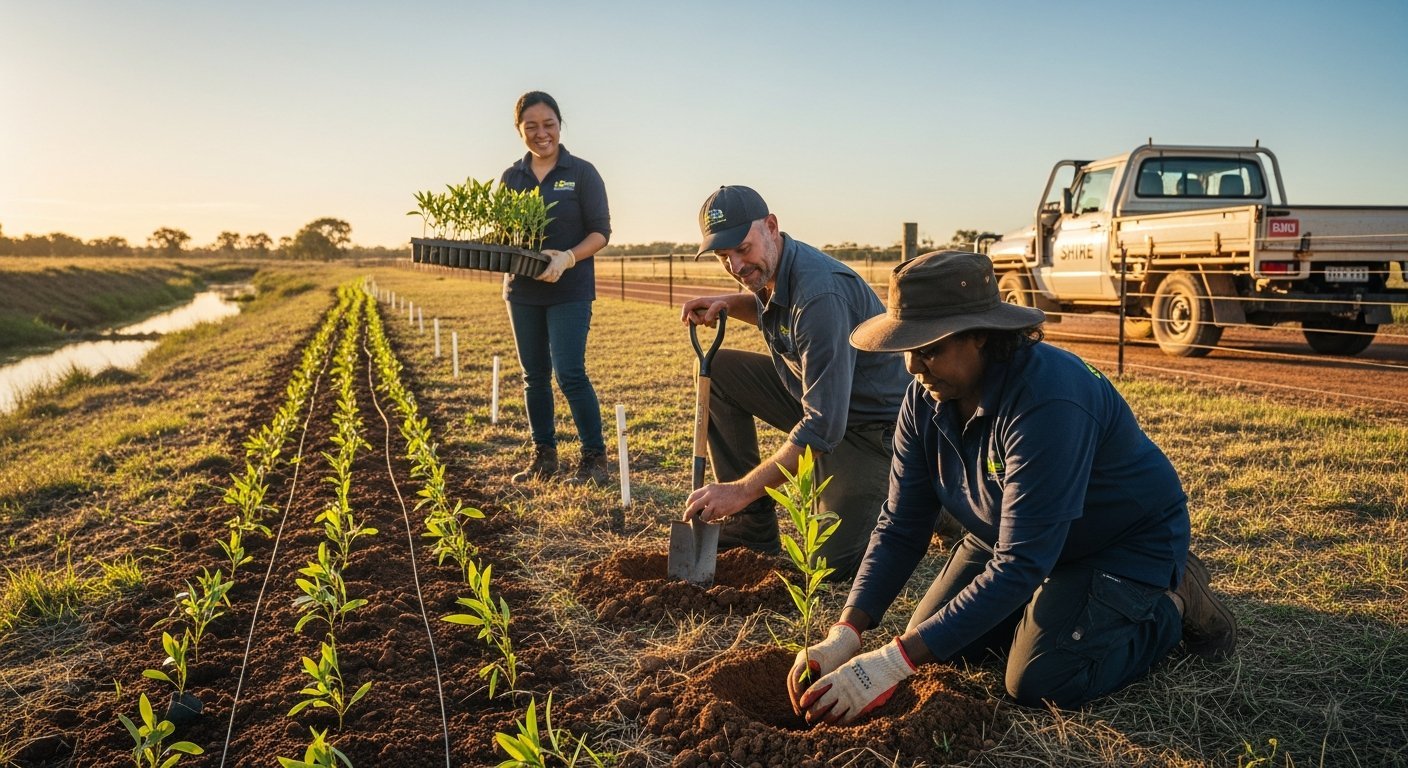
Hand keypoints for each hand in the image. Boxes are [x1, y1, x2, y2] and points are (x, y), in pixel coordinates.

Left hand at [535, 249, 574, 282]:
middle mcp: (556, 269)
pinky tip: (549, 279)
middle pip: (548, 278)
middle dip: (543, 278)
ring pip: (552, 279)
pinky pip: (556, 279)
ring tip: (543, 278)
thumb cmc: (559, 255)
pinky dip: (552, 280)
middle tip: (538, 277)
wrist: (568, 258)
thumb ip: (545, 252)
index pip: (546, 273)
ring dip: (547, 280)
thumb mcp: (552, 252)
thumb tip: (539, 254)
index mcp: (553, 264)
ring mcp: (558, 272)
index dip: (541, 276)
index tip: (537, 277)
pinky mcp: (560, 274)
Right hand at [680, 297, 727, 326]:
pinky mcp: (706, 317)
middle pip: (690, 315)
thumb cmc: (722, 303)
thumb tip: (705, 320)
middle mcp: (698, 307)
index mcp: (698, 301)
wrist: (729, 305)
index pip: (687, 306)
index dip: (684, 313)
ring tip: (715, 320)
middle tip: (702, 321)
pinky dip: (710, 325)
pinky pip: (704, 324)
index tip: (684, 321)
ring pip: (698, 321)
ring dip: (706, 323)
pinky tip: (716, 322)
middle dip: (696, 320)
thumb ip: (712, 311)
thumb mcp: (718, 305)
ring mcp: (701, 312)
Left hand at [683, 482, 755, 522]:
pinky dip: (714, 518)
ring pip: (703, 515)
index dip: (688, 503)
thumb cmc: (731, 490)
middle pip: (693, 506)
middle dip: (688, 514)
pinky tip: (719, 514)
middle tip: (685, 519)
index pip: (693, 496)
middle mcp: (709, 495)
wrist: (743, 490)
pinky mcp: (720, 510)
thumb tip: (700, 504)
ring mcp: (714, 503)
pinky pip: (713, 517)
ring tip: (709, 516)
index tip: (687, 508)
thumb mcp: (716, 488)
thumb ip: (708, 495)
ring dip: (704, 518)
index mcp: (707, 488)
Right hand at [787, 623, 861, 714]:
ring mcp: (801, 661)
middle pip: (791, 680)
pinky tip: (806, 702)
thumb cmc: (839, 658)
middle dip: (794, 696)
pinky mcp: (805, 665)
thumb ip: (822, 687)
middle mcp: (800, 658)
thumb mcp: (831, 673)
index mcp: (806, 657)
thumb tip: (817, 706)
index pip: (795, 677)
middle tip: (799, 712)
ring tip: (801, 710)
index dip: (797, 693)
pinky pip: (799, 679)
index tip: (801, 706)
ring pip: (794, 680)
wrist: (842, 644)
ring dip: (796, 695)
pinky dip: (802, 690)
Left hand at [798, 638, 915, 724]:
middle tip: (808, 717)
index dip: (808, 697)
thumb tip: (825, 687)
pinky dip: (840, 722)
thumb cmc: (866, 663)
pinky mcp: (862, 705)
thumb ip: (837, 677)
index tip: (802, 703)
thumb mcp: (847, 666)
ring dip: (825, 720)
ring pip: (832, 713)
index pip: (816, 688)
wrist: (887, 665)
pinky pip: (847, 717)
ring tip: (822, 722)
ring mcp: (852, 697)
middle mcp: (842, 687)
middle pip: (821, 704)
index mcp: (837, 676)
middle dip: (812, 713)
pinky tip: (837, 723)